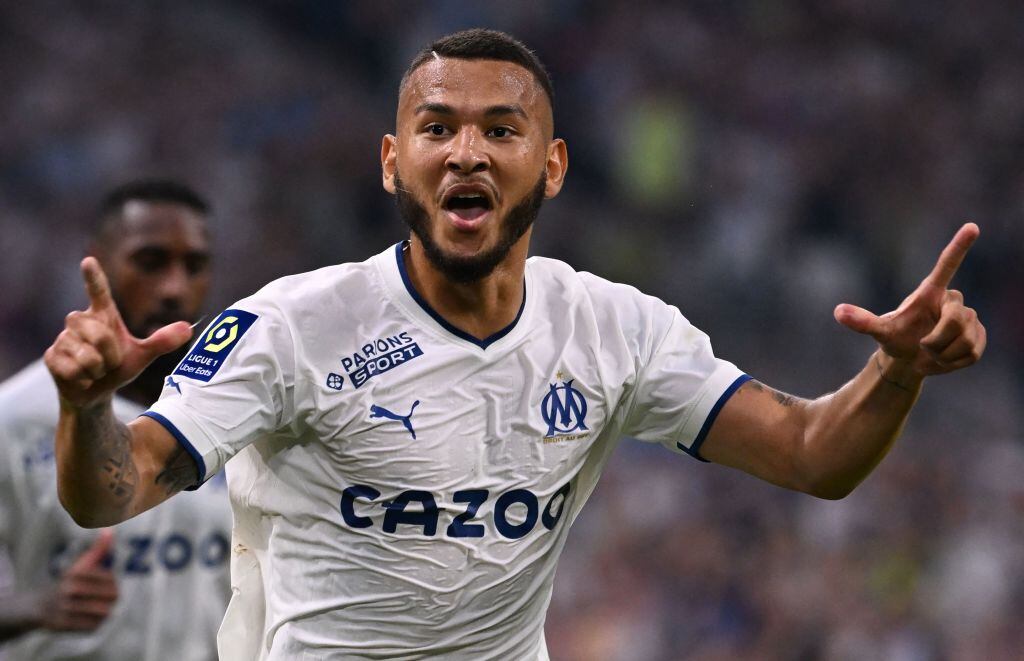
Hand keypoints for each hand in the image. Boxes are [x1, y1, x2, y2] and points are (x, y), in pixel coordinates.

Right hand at [41, 529, 117, 631]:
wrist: (39, 605)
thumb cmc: (69, 582)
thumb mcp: (82, 564)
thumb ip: (99, 549)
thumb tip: (110, 530)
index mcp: (76, 573)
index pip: (112, 580)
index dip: (112, 583)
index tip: (106, 583)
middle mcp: (70, 589)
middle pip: (112, 596)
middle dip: (111, 598)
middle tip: (107, 598)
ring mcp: (65, 608)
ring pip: (104, 613)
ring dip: (104, 611)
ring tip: (99, 608)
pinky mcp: (63, 625)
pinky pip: (92, 626)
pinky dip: (95, 623)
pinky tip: (90, 618)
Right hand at [44, 257, 193, 408]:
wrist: (96, 393)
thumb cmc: (118, 368)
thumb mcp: (143, 355)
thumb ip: (162, 341)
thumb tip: (188, 328)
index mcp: (103, 314)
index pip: (98, 291)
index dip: (94, 277)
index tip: (88, 261)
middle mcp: (80, 321)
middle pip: (100, 335)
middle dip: (111, 356)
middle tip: (109, 363)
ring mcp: (63, 337)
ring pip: (87, 356)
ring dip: (98, 370)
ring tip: (94, 370)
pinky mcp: (51, 356)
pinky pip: (73, 369)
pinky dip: (83, 380)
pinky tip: (80, 378)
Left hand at [834, 222, 985, 376]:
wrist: (910, 359)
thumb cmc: (895, 338)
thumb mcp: (879, 331)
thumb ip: (862, 322)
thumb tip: (837, 312)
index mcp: (930, 292)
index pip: (947, 266)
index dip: (959, 246)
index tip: (971, 226)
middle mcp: (953, 301)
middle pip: (956, 320)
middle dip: (937, 340)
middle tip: (923, 346)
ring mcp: (970, 318)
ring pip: (965, 340)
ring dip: (943, 355)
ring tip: (931, 354)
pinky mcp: (980, 336)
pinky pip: (972, 354)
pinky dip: (953, 364)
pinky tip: (942, 361)